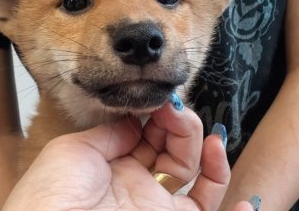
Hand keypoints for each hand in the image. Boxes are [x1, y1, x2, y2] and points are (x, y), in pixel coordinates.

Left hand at [3, 101, 253, 210]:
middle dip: (182, 124)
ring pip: (195, 175)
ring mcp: (156, 205)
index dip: (159, 114)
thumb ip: (112, 133)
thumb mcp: (77, 150)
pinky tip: (245, 202)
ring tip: (209, 135)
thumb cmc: (53, 191)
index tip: (163, 100)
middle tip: (177, 110)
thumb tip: (136, 119)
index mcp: (115, 161)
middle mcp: (139, 182)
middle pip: (174, 148)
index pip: (149, 133)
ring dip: (207, 152)